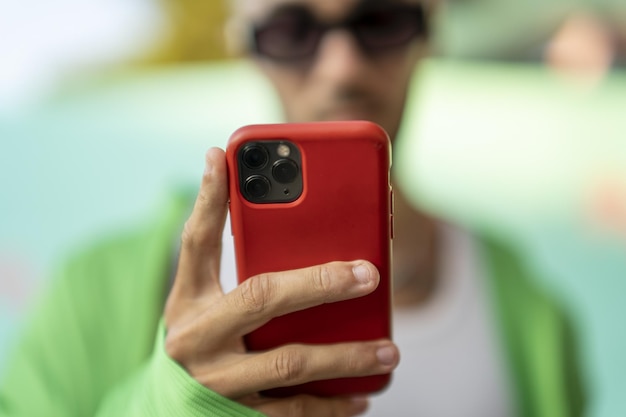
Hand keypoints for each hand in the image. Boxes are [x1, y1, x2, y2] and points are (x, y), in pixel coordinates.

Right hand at [164, 148, 398, 416]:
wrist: (163, 409)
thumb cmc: (197, 337)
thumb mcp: (198, 297)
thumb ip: (220, 251)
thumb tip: (227, 178)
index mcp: (188, 300)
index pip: (195, 240)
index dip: (208, 198)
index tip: (223, 156)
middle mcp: (197, 339)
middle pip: (262, 297)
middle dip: (319, 282)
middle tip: (370, 274)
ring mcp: (218, 382)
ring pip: (289, 363)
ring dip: (345, 355)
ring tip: (389, 351)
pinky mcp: (238, 415)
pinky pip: (293, 412)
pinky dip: (331, 407)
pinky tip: (362, 397)